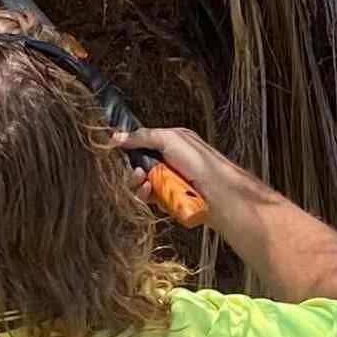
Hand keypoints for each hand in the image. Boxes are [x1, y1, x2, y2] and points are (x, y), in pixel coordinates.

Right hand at [115, 127, 231, 190]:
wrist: (218, 193)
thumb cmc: (201, 163)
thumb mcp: (170, 139)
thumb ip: (143, 136)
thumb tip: (120, 136)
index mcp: (170, 144)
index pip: (141, 145)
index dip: (129, 149)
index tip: (119, 151)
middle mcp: (168, 162)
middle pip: (138, 166)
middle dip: (135, 170)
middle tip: (139, 172)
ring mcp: (168, 182)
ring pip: (141, 184)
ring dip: (140, 184)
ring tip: (147, 184)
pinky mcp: (168, 200)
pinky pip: (150, 199)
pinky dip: (149, 197)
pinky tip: (154, 194)